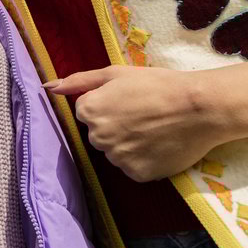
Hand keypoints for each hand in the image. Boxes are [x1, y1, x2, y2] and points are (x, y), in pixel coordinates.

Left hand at [47, 65, 224, 182]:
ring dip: (128, 144)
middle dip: (115, 125)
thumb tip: (48, 87)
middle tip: (143, 114)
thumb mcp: (115, 73)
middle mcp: (98, 138)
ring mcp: (118, 159)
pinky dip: (143, 159)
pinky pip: (132, 167)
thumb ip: (78, 81)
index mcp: (89, 111)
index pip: (87, 112)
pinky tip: (159, 145)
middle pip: (99, 134)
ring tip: (154, 129)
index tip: (130, 100)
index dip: (109, 104)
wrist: (199, 107)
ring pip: (115, 152)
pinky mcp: (138, 174)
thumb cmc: (157, 84)